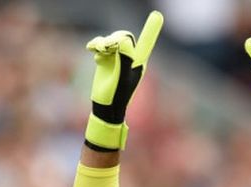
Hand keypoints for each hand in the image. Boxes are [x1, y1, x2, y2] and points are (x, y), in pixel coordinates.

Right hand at [85, 11, 162, 151]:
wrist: (105, 107)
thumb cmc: (116, 95)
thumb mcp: (122, 77)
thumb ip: (125, 57)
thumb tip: (123, 39)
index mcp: (138, 62)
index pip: (145, 42)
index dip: (151, 29)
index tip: (157, 15)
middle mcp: (129, 58)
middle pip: (123, 37)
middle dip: (113, 39)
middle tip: (104, 47)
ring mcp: (117, 58)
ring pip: (111, 40)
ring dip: (103, 42)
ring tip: (96, 50)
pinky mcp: (106, 60)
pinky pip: (101, 45)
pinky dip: (96, 45)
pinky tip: (92, 51)